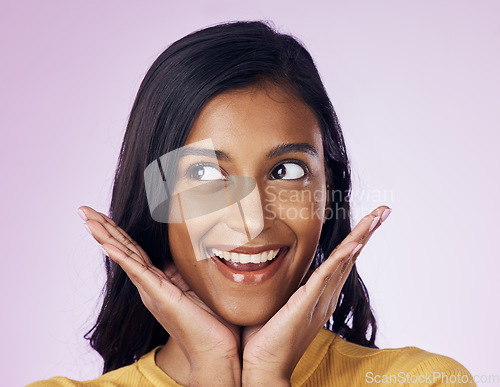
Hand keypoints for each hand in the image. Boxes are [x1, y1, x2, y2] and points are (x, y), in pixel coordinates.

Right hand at [77, 206, 241, 385]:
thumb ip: (183, 272)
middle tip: (83, 210)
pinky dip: (122, 257)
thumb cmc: (208, 321)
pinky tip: (107, 244)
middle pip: (123, 249)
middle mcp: (149, 284)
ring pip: (126, 256)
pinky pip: (138, 272)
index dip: (117, 231)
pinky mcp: (161, 295)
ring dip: (106, 236)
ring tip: (88, 220)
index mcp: (157, 281)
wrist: (213, 350)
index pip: (133, 250)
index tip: (102, 215)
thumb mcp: (195, 287)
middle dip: (103, 227)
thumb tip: (182, 255)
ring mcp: (152, 290)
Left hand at [240, 206, 391, 385]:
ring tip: (377, 217)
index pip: (342, 260)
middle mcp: (325, 295)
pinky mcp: (307, 304)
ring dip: (361, 236)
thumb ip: (285, 286)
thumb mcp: (279, 303)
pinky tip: (355, 244)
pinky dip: (341, 259)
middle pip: (351, 256)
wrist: (265, 368)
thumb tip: (273, 266)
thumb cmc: (266, 338)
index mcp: (320, 294)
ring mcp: (319, 299)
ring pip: (344, 261)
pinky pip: (326, 277)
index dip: (357, 238)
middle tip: (384, 210)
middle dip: (367, 231)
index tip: (369, 219)